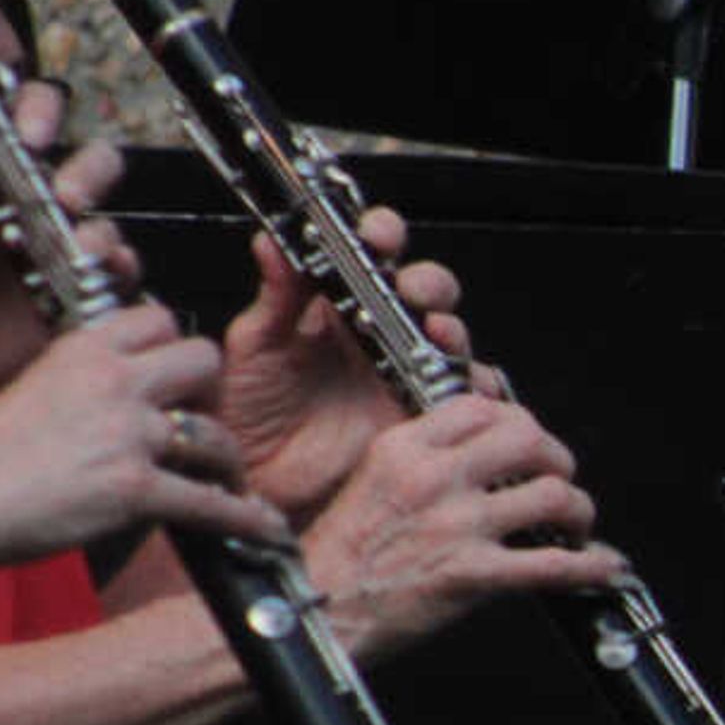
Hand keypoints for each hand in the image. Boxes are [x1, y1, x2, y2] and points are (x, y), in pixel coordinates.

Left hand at [0, 86, 137, 430]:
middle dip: (88, 171)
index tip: (32, 133)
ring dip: (101, 230)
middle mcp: (35, 212)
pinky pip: (120, 280)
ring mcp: (62, 255)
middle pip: (91, 167)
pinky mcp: (80, 299)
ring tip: (80, 246)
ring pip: (108, 224)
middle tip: (66, 194)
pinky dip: (119, 274)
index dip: (42, 113)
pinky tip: (100, 276)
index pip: (31, 123)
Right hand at [0, 304, 282, 563]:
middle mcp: (114, 382)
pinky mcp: (135, 489)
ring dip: (229, 463)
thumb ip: (83, 381)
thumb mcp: (35, 386)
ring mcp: (129, 434)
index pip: (159, 319)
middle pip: (205, 360)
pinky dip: (244, 519)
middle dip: (212, 393)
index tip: (177, 373)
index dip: (174, 347)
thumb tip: (123, 395)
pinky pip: (212, 504)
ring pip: (217, 436)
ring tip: (229, 481)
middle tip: (203, 421)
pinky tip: (263, 527)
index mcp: (83, 349)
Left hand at [214, 204, 473, 524]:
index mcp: (336, 310)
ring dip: (453, 329)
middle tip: (412, 289)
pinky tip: (461, 384)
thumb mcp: (253, 351)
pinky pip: (467, 398)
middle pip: (426, 291)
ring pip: (452, 338)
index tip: (377, 235)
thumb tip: (271, 242)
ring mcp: (405, 377)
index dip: (383, 236)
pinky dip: (475, 388)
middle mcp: (378, 338)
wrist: (261, 489)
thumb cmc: (250, 421)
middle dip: (428, 281)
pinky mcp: (425, 419)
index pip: (371, 256)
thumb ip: (273, 300)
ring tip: (438, 334)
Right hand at [299, 393, 618, 660]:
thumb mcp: (375, 481)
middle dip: (558, 460)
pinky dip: (592, 568)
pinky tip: (604, 569)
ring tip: (577, 529)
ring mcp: (455, 525)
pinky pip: (555, 564)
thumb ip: (428, 459)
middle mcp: (433, 477)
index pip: (483, 406)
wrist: (316, 612)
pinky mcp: (472, 574)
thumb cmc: (345, 556)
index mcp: (404, 447)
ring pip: (554, 495)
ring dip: (579, 512)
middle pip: (529, 439)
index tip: (528, 446)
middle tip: (559, 483)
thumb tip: (490, 453)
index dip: (520, 423)